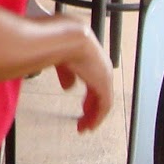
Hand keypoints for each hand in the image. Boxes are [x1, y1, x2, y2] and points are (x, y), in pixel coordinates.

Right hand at [50, 17, 113, 132]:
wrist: (67, 37)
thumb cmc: (59, 39)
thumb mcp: (60, 58)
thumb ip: (65, 73)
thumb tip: (68, 87)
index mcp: (91, 58)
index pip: (92, 80)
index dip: (87, 94)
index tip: (81, 106)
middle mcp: (101, 68)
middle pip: (99, 92)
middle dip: (91, 106)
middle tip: (83, 120)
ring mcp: (104, 76)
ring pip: (103, 101)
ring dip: (93, 115)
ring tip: (84, 126)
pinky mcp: (104, 85)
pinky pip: (104, 107)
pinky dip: (97, 118)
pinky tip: (89, 125)